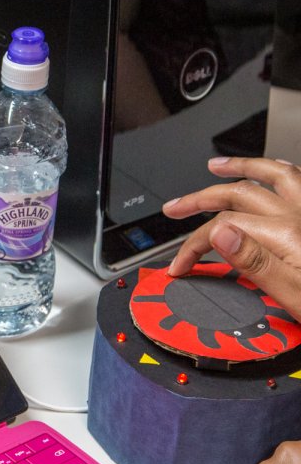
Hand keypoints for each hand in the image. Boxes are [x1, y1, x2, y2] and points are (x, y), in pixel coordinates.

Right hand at [162, 156, 300, 321]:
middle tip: (175, 207)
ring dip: (242, 168)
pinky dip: (277, 173)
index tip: (181, 266)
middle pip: (241, 195)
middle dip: (201, 198)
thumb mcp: (297, 298)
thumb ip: (257, 264)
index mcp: (289, 236)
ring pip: (274, 175)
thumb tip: (221, 233)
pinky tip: (271, 175)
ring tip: (217, 166)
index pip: (224, 228)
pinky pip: (298, 183)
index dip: (194, 245)